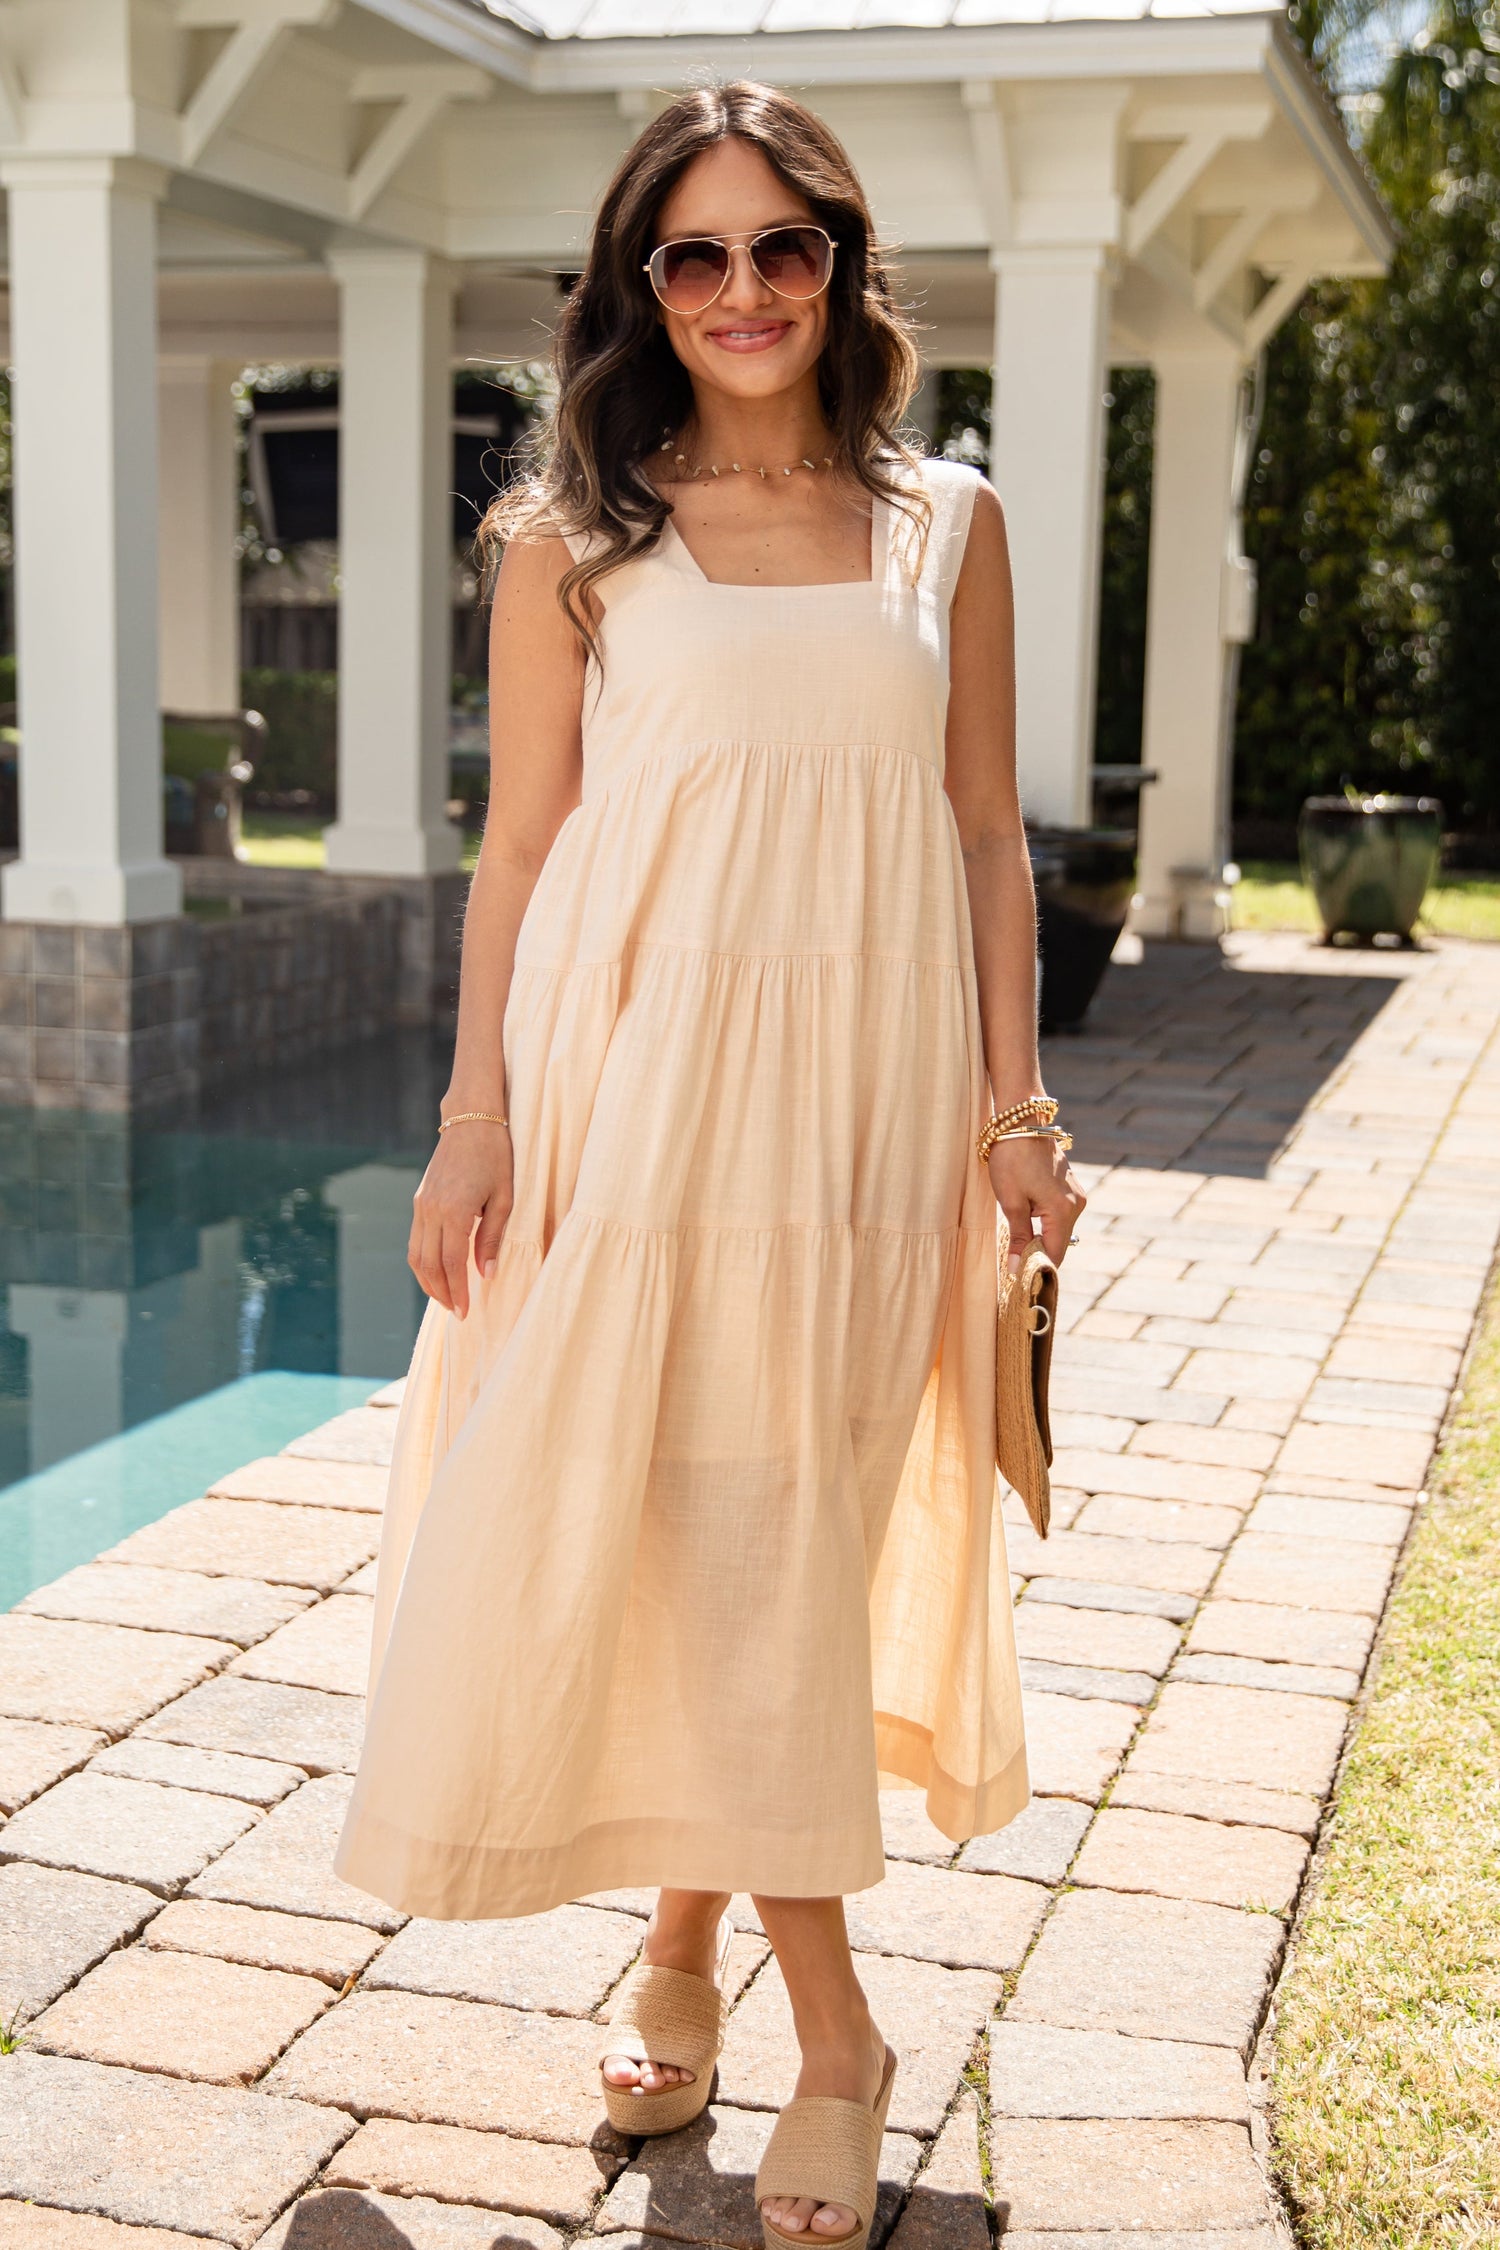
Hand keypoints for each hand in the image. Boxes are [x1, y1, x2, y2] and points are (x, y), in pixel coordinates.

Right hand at [409, 1121, 512, 1319]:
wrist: (470, 1121)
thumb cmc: (496, 1157)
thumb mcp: (504, 1198)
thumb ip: (492, 1238)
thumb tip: (485, 1275)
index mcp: (455, 1210)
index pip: (451, 1263)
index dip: (458, 1291)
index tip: (466, 1312)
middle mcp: (431, 1210)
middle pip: (429, 1264)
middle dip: (442, 1293)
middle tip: (457, 1312)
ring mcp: (421, 1205)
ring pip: (416, 1255)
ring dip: (428, 1281)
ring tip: (446, 1298)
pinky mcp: (419, 1201)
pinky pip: (416, 1240)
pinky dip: (423, 1262)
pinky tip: (438, 1272)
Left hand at [986, 1135, 1085, 1269]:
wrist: (1020, 1123)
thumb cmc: (1012, 1160)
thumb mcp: (1011, 1202)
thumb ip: (1019, 1238)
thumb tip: (1017, 1270)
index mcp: (1064, 1211)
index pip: (1054, 1254)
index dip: (1037, 1268)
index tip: (1017, 1276)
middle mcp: (1076, 1204)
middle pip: (1058, 1243)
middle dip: (1037, 1252)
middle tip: (1011, 1259)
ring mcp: (1075, 1194)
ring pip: (1058, 1229)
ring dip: (1039, 1236)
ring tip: (1015, 1235)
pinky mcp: (1069, 1186)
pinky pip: (1058, 1214)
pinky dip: (1043, 1221)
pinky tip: (1025, 1216)